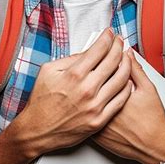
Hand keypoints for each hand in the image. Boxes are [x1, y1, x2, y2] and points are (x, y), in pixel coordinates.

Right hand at [14, 29, 132, 156]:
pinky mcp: (99, 120)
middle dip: (119, 46)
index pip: (99, 49)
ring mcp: (95, 105)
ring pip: (121, 79)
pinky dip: (127, 87)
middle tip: (120, 41)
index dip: (108, 37)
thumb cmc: (40, 101)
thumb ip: (69, 59)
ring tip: (127, 57)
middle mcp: (87, 89)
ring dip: (127, 64)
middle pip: (113, 60)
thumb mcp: (48, 71)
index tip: (110, 33)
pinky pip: (121, 100)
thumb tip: (88, 51)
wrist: (37, 130)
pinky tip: (127, 80)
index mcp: (74, 74)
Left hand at [92, 50, 164, 163]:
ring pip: (85, 103)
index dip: (101, 62)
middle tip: (95, 71)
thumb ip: (136, 69)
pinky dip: (87, 111)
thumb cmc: (153, 120)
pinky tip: (90, 106)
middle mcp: (103, 109)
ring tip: (91, 87)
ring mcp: (98, 123)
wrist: (154, 146)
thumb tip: (128, 55)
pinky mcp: (96, 136)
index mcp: (114, 95)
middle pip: (90, 87)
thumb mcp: (148, 89)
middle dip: (92, 77)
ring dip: (86, 93)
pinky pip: (85, 119)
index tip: (103, 57)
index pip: (101, 72)